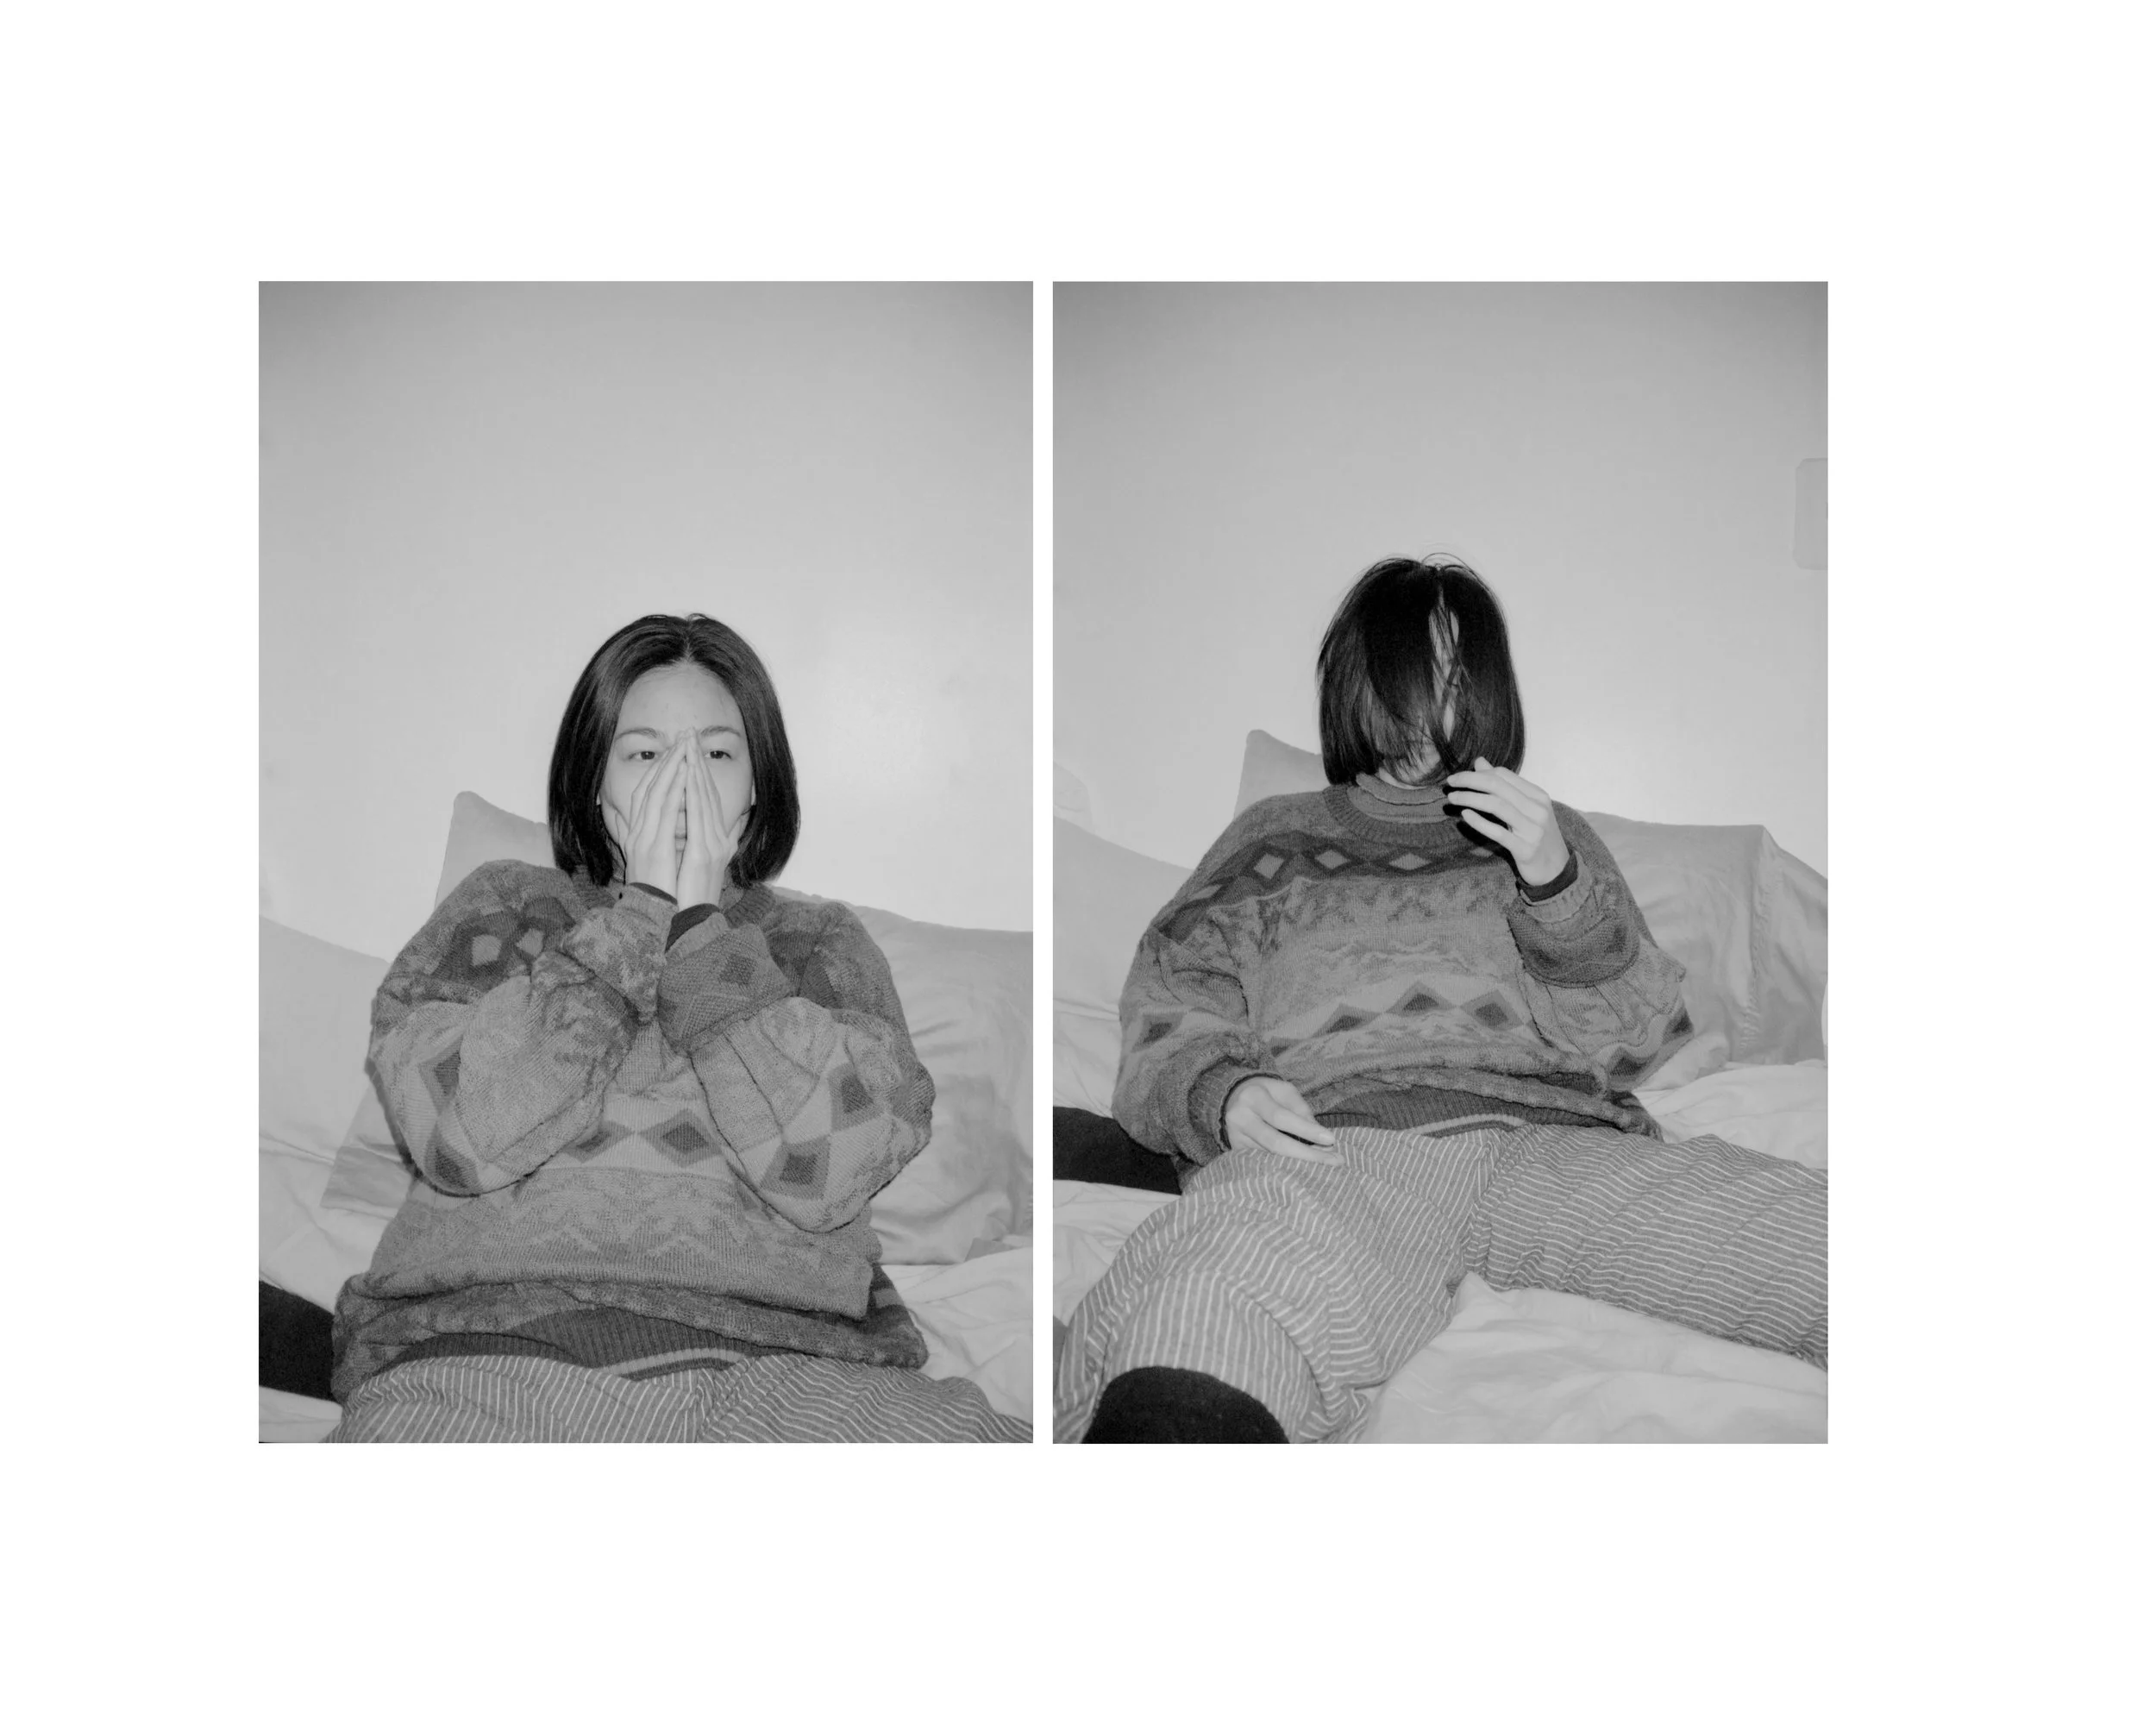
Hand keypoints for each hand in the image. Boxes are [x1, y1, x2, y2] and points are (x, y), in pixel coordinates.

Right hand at [621, 736, 690, 899]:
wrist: (651, 920)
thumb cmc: (659, 896)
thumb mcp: (655, 865)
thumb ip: (656, 843)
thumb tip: (663, 829)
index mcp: (638, 836)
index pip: (646, 795)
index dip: (659, 771)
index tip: (674, 752)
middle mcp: (637, 833)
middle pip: (649, 787)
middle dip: (666, 760)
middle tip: (682, 738)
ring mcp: (642, 838)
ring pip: (655, 793)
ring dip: (670, 767)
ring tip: (685, 746)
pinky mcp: (652, 847)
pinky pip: (663, 811)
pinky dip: (673, 789)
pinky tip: (684, 773)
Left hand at [675, 740, 746, 909]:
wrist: (692, 924)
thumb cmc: (690, 899)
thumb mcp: (699, 867)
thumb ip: (709, 843)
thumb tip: (721, 826)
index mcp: (718, 841)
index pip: (707, 799)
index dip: (699, 771)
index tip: (690, 748)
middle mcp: (720, 840)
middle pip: (708, 792)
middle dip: (697, 761)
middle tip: (689, 733)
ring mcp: (714, 846)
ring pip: (705, 798)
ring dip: (696, 769)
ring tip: (688, 745)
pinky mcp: (704, 853)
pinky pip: (698, 816)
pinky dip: (694, 793)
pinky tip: (688, 774)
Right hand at [1223, 1076, 1342, 1166]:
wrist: (1233, 1097)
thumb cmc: (1266, 1093)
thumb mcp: (1285, 1091)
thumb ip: (1302, 1111)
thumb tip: (1322, 1139)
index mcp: (1253, 1097)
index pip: (1281, 1118)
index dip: (1307, 1130)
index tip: (1331, 1140)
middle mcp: (1240, 1118)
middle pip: (1275, 1143)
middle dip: (1307, 1154)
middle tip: (1334, 1161)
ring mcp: (1235, 1137)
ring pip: (1271, 1156)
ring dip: (1300, 1162)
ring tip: (1326, 1165)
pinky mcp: (1235, 1151)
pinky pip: (1264, 1162)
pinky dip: (1286, 1166)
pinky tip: (1304, 1170)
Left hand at [1444, 757, 1570, 888]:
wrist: (1557, 869)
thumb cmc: (1536, 835)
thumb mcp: (1525, 808)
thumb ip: (1503, 786)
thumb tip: (1480, 762)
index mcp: (1538, 796)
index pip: (1504, 775)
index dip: (1478, 773)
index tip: (1458, 777)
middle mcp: (1538, 810)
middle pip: (1498, 787)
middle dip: (1470, 781)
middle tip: (1450, 783)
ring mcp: (1533, 830)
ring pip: (1497, 806)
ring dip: (1471, 798)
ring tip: (1453, 798)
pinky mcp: (1525, 849)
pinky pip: (1498, 832)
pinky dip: (1480, 822)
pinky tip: (1465, 815)